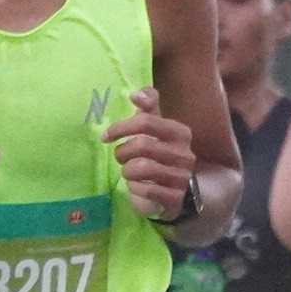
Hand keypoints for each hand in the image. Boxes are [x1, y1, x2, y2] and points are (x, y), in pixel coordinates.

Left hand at [105, 85, 197, 220]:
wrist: (179, 191)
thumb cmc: (161, 154)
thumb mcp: (156, 128)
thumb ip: (148, 107)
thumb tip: (135, 93)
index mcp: (180, 133)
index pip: (146, 122)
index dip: (121, 127)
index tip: (106, 136)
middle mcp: (184, 154)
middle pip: (141, 145)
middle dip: (122, 152)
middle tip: (120, 157)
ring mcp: (182, 177)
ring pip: (141, 168)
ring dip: (127, 171)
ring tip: (129, 173)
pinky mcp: (175, 198)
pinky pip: (146, 190)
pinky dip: (135, 189)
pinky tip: (138, 187)